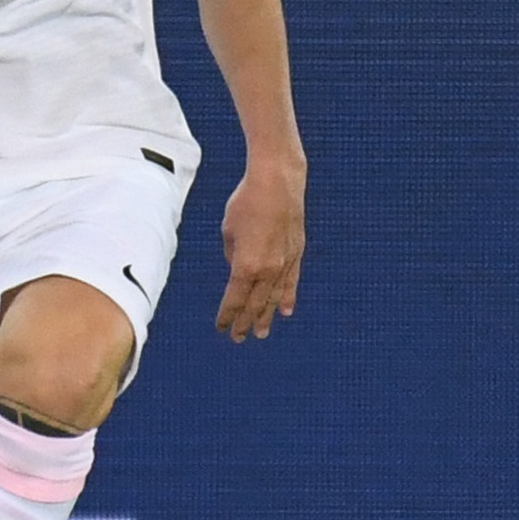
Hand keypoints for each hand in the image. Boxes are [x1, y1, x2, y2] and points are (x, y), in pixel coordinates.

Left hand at [212, 157, 304, 339]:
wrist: (277, 182)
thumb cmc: (246, 202)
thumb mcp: (228, 230)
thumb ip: (232, 255)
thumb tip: (237, 269)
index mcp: (245, 265)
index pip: (233, 300)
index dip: (226, 316)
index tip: (221, 327)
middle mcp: (267, 270)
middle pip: (254, 304)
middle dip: (245, 322)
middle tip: (238, 338)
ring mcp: (285, 263)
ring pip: (274, 298)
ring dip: (265, 317)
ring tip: (260, 333)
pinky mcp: (297, 253)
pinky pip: (291, 283)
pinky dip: (287, 298)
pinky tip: (284, 311)